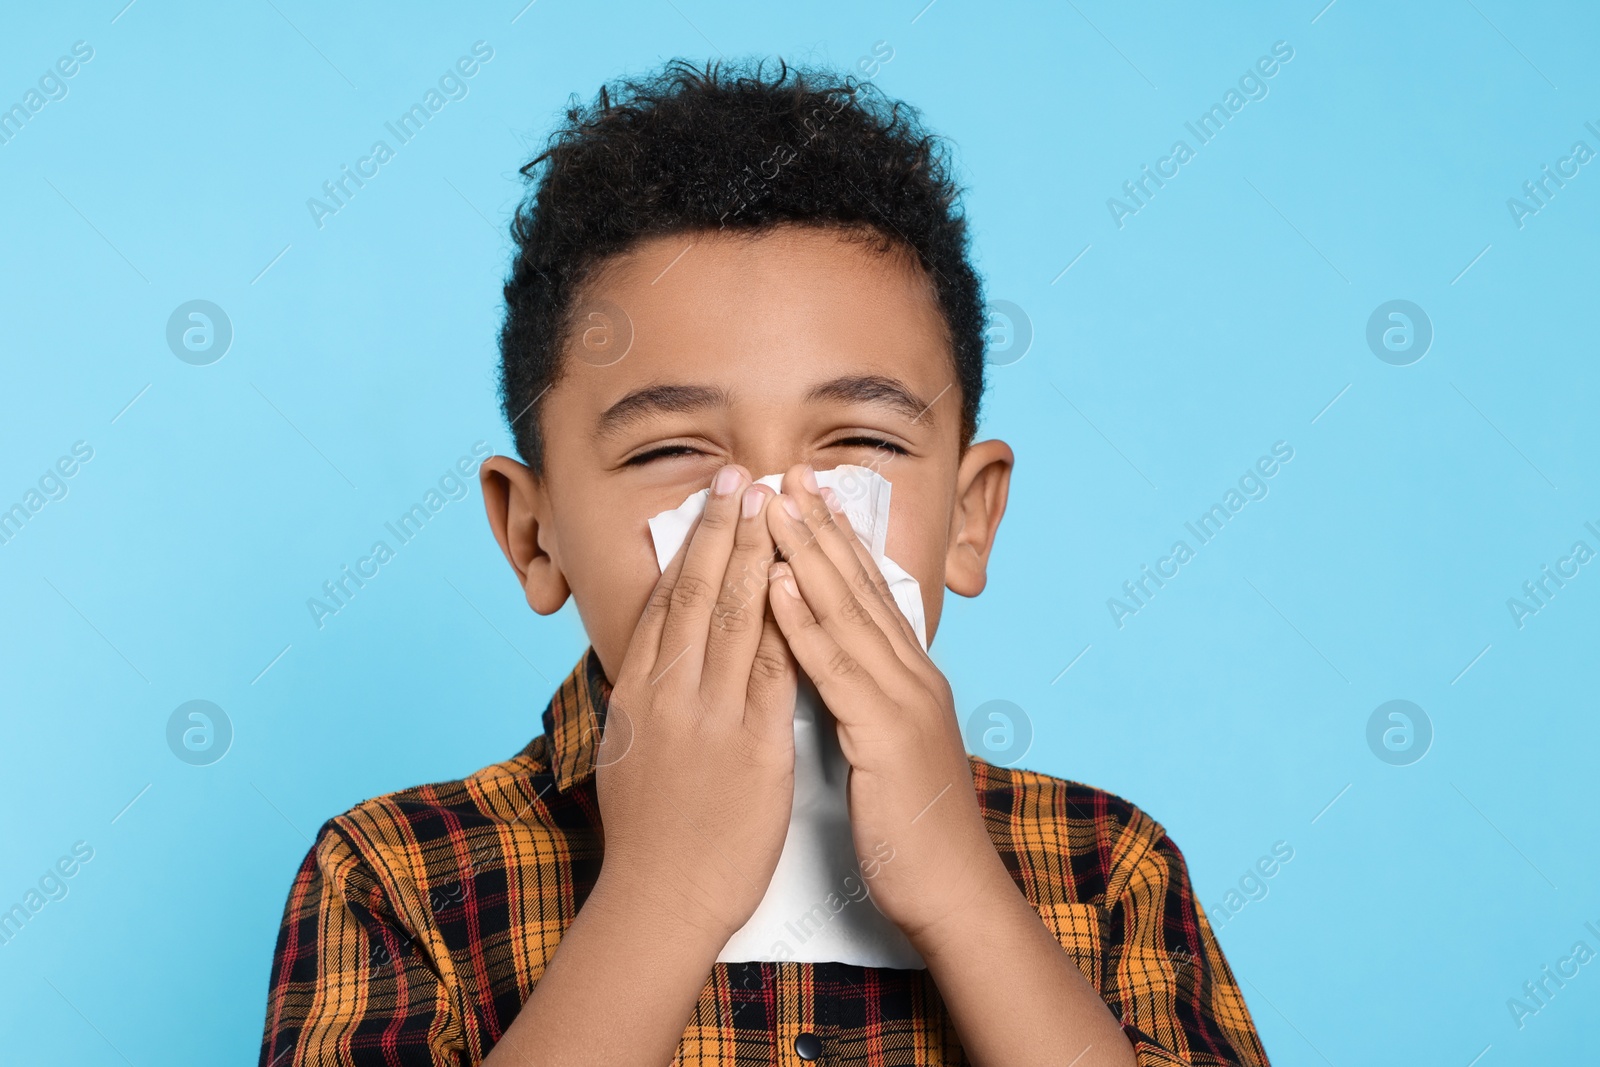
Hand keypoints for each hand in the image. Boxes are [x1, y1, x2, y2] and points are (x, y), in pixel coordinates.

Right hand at [594, 465, 796, 942]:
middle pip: (698, 594)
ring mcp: (708, 718)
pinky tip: (800, 585)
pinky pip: (773, 673)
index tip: (710, 501)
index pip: (666, 602)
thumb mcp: (628, 752)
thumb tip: (649, 660)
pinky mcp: (750, 748)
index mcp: (636, 693)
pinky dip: (787, 624)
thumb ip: (644, 700)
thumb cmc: (647, 834)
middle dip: (723, 529)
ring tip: (774, 506)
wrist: (658, 900)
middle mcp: (666, 694)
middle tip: (742, 473)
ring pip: (736, 619)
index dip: (691, 545)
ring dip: (758, 556)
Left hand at [762, 464, 1010, 946]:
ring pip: (847, 614)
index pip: (870, 595)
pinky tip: (776, 585)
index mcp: (912, 680)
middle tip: (788, 474)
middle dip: (821, 527)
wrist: (951, 893)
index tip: (807, 495)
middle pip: (860, 588)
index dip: (838, 541)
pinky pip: (836, 669)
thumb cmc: (913, 831)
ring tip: (773, 507)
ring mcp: (904, 702)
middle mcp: (913, 677)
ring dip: (806, 556)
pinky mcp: (886, 735)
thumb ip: (866, 703)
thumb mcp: (888, 750)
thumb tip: (833, 671)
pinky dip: (804, 622)